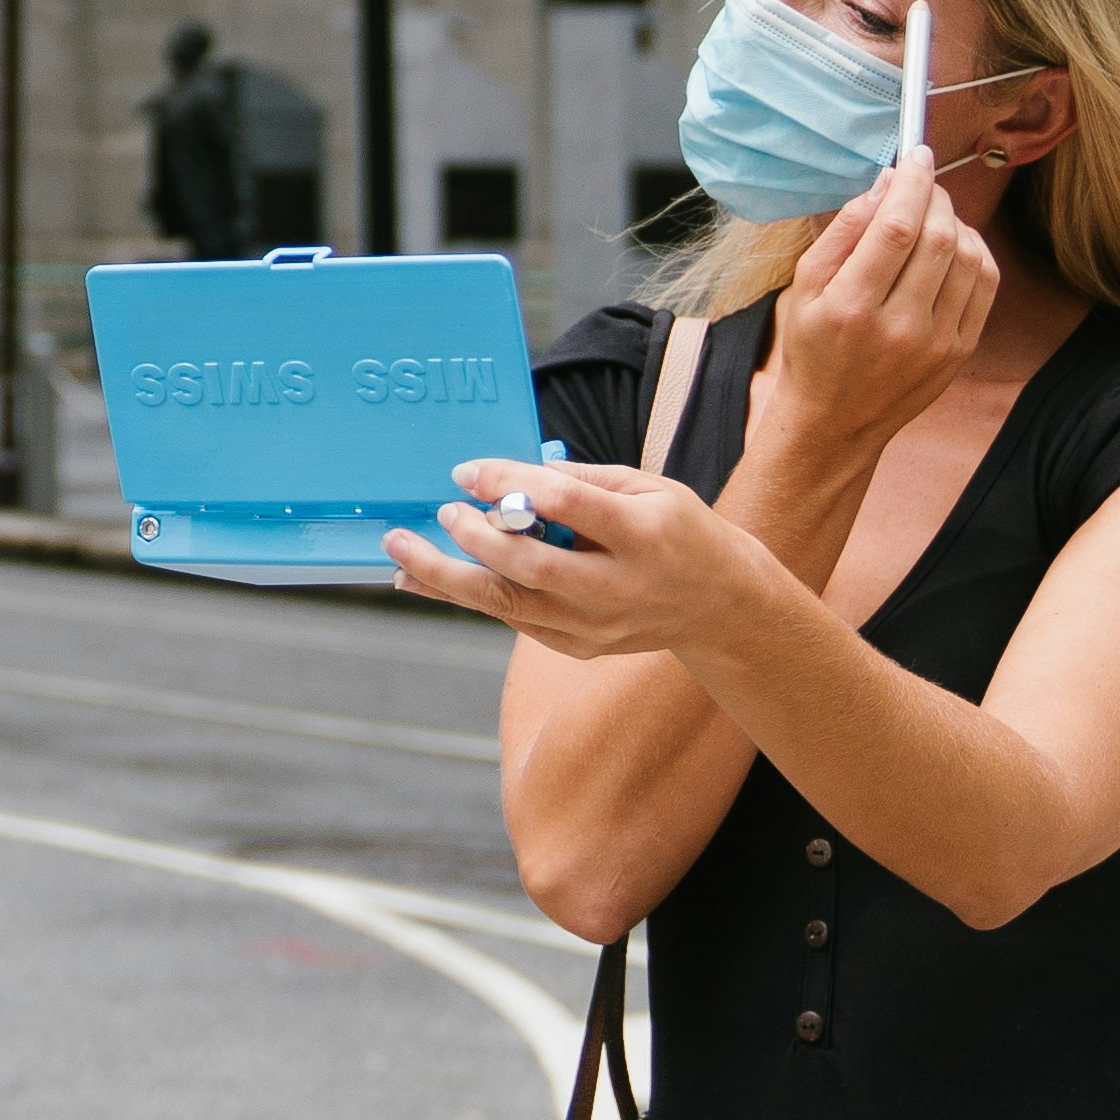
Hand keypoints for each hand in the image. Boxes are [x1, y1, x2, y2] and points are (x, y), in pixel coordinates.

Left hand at [382, 455, 768, 658]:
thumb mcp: (648, 487)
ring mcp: (596, 627)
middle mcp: (617, 588)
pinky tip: (425, 580)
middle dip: (474, 540)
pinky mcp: (578, 647)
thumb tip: (508, 475)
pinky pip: (513, 621)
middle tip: (438, 512)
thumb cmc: (679, 530)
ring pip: (508, 605)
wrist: (720, 605)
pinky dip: (467, 598)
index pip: (567, 507)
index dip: (511, 486)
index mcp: (642, 535)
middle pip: (530, 568)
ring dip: (446, 579)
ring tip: (399, 555)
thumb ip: (581, 480)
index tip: (466, 472)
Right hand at [749, 155, 997, 487]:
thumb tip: (885, 184)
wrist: (835, 421)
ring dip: (956, 221)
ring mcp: (937, 342)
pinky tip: (954, 243)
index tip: (917, 155)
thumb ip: (843, 232)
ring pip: (968, 258)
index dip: (913, 182)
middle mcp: (900, 325)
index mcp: (852, 305)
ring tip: (934, 212)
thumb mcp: (803, 286)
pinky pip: (984, 285)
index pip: (897, 227)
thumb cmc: (811, 346)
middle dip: (936, 196)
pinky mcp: (960, 351)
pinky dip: (975, 251)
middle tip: (923, 181)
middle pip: (939, 237)